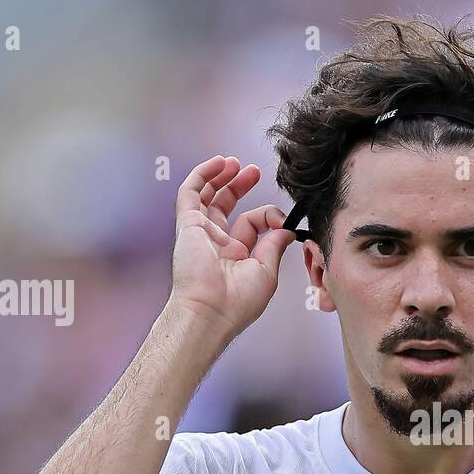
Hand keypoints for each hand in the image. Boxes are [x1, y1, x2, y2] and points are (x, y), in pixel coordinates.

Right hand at [168, 155, 295, 337]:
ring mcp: (201, 233)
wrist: (211, 310)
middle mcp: (217, 243)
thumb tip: (287, 229)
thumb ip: (275, 246)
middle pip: (226, 206)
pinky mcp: (187, 224)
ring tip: (236, 163)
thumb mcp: (267, 271)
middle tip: (254, 172)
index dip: (268, 217)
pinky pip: (190, 193)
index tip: (282, 221)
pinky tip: (218, 163)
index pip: (251, 224)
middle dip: (240, 186)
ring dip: (221, 177)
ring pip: (207, 196)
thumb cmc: (237, 302)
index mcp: (236, 256)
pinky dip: (202, 175)